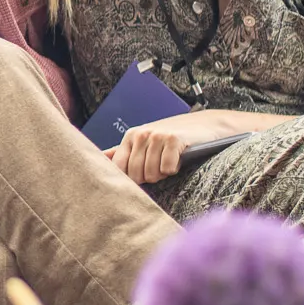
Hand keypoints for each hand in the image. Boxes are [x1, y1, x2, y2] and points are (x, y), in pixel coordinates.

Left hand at [107, 111, 239, 184]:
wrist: (204, 125)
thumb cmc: (171, 138)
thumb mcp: (144, 142)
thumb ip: (122, 152)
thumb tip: (99, 159)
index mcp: (130, 137)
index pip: (119, 168)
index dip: (130, 179)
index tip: (142, 178)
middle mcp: (140, 135)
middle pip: (136, 175)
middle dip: (150, 177)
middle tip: (160, 166)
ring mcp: (156, 136)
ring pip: (151, 174)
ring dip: (163, 173)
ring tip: (169, 161)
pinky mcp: (173, 139)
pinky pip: (167, 169)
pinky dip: (174, 168)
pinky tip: (178, 158)